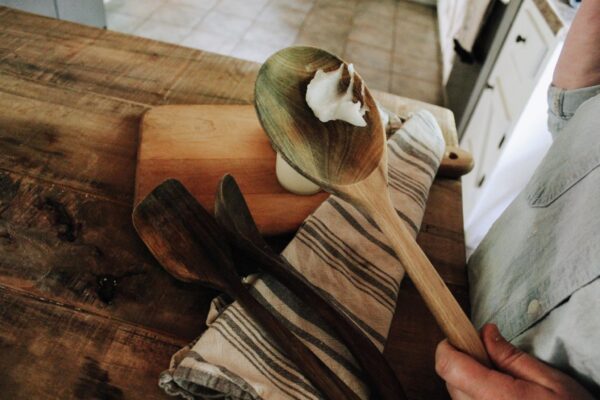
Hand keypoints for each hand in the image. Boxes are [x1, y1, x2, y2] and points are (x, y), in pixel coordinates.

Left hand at [435, 324, 594, 399]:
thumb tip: (485, 332)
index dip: (448, 346)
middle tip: (490, 358)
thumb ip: (511, 356)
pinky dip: (475, 398)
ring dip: (468, 383)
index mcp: (497, 399)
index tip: (459, 336)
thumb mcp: (550, 381)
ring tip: (500, 382)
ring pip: (457, 396)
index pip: (449, 367)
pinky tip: (498, 398)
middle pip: (450, 380)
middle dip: (462, 362)